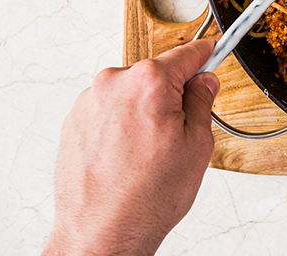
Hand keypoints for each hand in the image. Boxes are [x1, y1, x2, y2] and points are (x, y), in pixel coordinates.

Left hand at [43, 40, 220, 255]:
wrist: (101, 234)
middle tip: (177, 134)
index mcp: (149, 82)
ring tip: (146, 155)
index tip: (212, 52)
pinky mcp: (74, 121)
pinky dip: (121, 127)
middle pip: (156, 76)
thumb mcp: (196, 146)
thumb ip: (201, 102)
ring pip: (131, 94)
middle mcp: (113, 83)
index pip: (187, 54)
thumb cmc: (146, 198)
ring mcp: (89, 102)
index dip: (205, 56)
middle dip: (170, 96)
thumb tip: (202, 82)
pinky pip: (109, 112)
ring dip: (143, 112)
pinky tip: (127, 158)